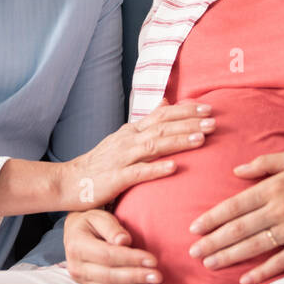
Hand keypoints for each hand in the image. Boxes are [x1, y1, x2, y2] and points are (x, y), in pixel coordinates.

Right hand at [58, 99, 212, 210]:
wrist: (69, 181)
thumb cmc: (100, 163)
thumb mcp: (124, 137)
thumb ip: (147, 122)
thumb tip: (166, 102)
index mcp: (132, 131)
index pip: (163, 114)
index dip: (186, 110)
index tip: (208, 108)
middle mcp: (128, 140)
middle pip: (163, 127)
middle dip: (189, 123)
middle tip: (213, 121)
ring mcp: (122, 158)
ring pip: (154, 145)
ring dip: (179, 141)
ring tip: (201, 138)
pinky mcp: (116, 179)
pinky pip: (138, 173)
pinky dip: (156, 169)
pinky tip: (174, 168)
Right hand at [64, 210, 160, 283]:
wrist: (75, 233)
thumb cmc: (90, 222)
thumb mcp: (98, 217)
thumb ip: (111, 227)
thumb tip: (124, 241)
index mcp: (77, 245)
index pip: (107, 255)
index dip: (131, 259)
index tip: (152, 260)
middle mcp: (77, 266)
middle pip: (109, 276)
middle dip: (136, 277)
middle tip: (157, 277)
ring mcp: (82, 280)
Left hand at [187, 150, 283, 283]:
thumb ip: (264, 164)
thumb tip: (236, 171)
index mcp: (274, 188)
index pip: (235, 205)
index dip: (212, 218)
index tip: (195, 227)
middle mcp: (280, 209)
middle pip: (239, 228)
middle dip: (213, 241)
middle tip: (193, 252)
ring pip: (255, 245)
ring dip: (229, 256)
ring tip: (209, 263)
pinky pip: (281, 261)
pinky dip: (261, 271)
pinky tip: (245, 278)